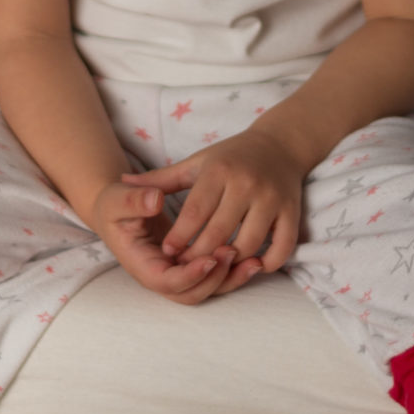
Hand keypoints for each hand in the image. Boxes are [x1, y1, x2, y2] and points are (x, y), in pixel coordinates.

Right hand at [89, 177, 244, 305]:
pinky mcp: (190, 266)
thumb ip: (134, 200)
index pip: (167, 282)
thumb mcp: (118, 200)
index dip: (190, 274)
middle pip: (191, 293)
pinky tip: (255, 257)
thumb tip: (155, 199)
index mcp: (141, 264)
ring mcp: (176, 274)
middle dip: (214, 279)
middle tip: (233, 253)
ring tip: (253, 259)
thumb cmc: (115, 204)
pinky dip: (234, 272)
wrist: (118, 208)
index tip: (210, 258)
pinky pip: (214, 277)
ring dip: (230, 279)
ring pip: (207, 289)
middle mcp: (160, 276)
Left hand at [125, 129, 306, 290]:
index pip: (194, 212)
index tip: (167, 252)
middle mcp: (246, 184)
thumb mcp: (195, 163)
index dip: (179, 236)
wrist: (280, 145)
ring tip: (215, 268)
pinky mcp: (291, 211)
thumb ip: (160, 178)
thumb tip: (121, 180)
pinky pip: (282, 247)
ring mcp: (271, 199)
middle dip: (199, 255)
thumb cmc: (230, 157)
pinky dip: (268, 262)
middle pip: (219, 232)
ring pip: (249, 243)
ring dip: (231, 261)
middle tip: (186, 268)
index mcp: (219, 171)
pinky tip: (251, 265)